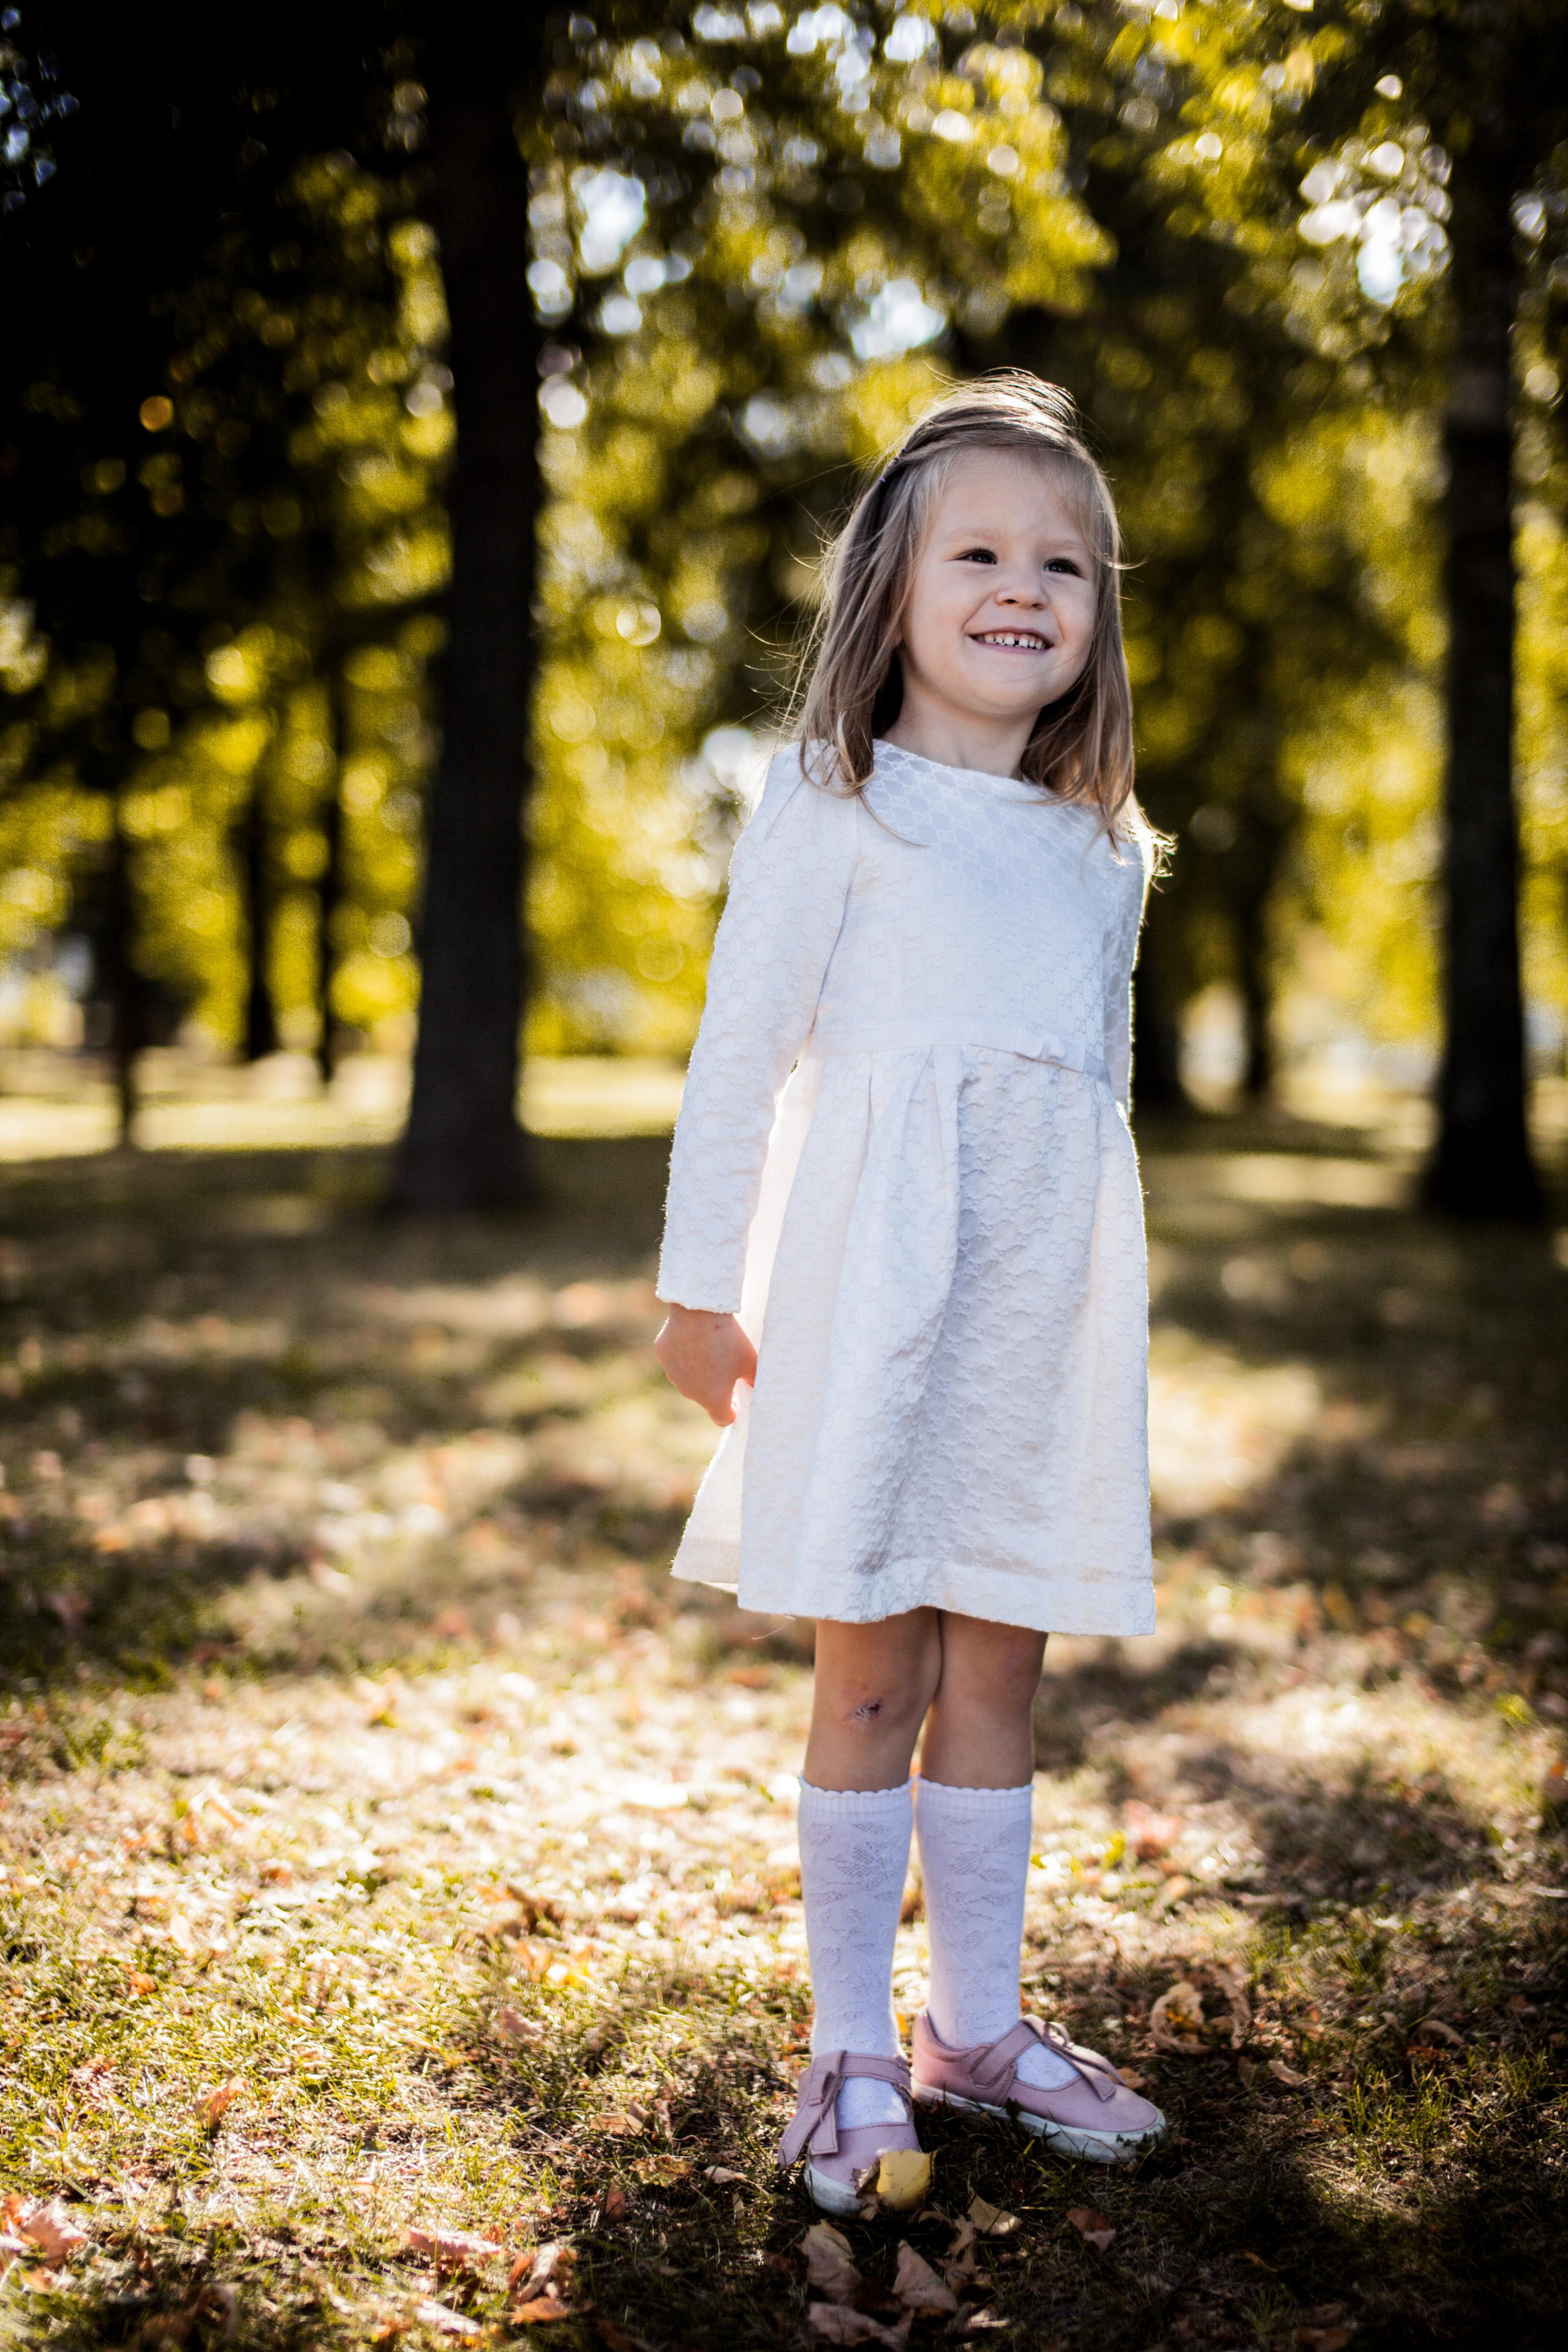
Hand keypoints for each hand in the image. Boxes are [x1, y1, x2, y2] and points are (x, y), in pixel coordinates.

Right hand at [653, 1304, 756, 1426]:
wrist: (699, 1312)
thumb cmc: (729, 1340)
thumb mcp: (751, 1362)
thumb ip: (754, 1381)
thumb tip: (758, 1390)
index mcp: (712, 1399)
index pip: (723, 1418)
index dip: (732, 1410)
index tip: (737, 1398)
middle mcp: (689, 1393)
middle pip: (705, 1396)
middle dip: (715, 1386)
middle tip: (727, 1364)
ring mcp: (673, 1374)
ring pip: (688, 1378)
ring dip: (698, 1370)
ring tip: (711, 1347)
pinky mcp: (663, 1355)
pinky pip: (676, 1359)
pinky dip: (684, 1353)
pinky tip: (693, 1336)